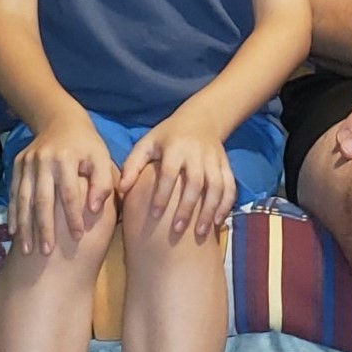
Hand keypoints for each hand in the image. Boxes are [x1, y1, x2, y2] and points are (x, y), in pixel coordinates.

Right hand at [9, 114, 116, 255]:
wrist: (61, 121)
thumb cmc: (86, 146)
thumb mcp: (102, 158)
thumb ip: (103, 183)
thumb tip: (94, 210)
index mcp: (66, 157)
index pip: (70, 193)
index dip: (73, 217)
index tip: (77, 238)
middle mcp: (43, 159)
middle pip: (43, 199)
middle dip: (44, 227)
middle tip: (47, 253)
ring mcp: (27, 161)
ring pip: (24, 198)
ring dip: (25, 226)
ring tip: (28, 250)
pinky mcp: (17, 164)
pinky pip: (14, 192)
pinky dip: (14, 213)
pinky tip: (14, 233)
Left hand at [119, 111, 235, 239]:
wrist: (201, 119)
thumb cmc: (168, 137)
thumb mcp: (148, 143)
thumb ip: (133, 164)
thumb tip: (121, 189)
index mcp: (175, 147)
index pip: (169, 173)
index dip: (162, 194)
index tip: (155, 215)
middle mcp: (196, 153)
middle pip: (195, 182)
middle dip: (187, 208)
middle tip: (177, 230)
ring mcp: (213, 158)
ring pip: (216, 186)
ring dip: (209, 210)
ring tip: (199, 233)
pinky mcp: (225, 164)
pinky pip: (230, 186)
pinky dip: (226, 204)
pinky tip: (218, 221)